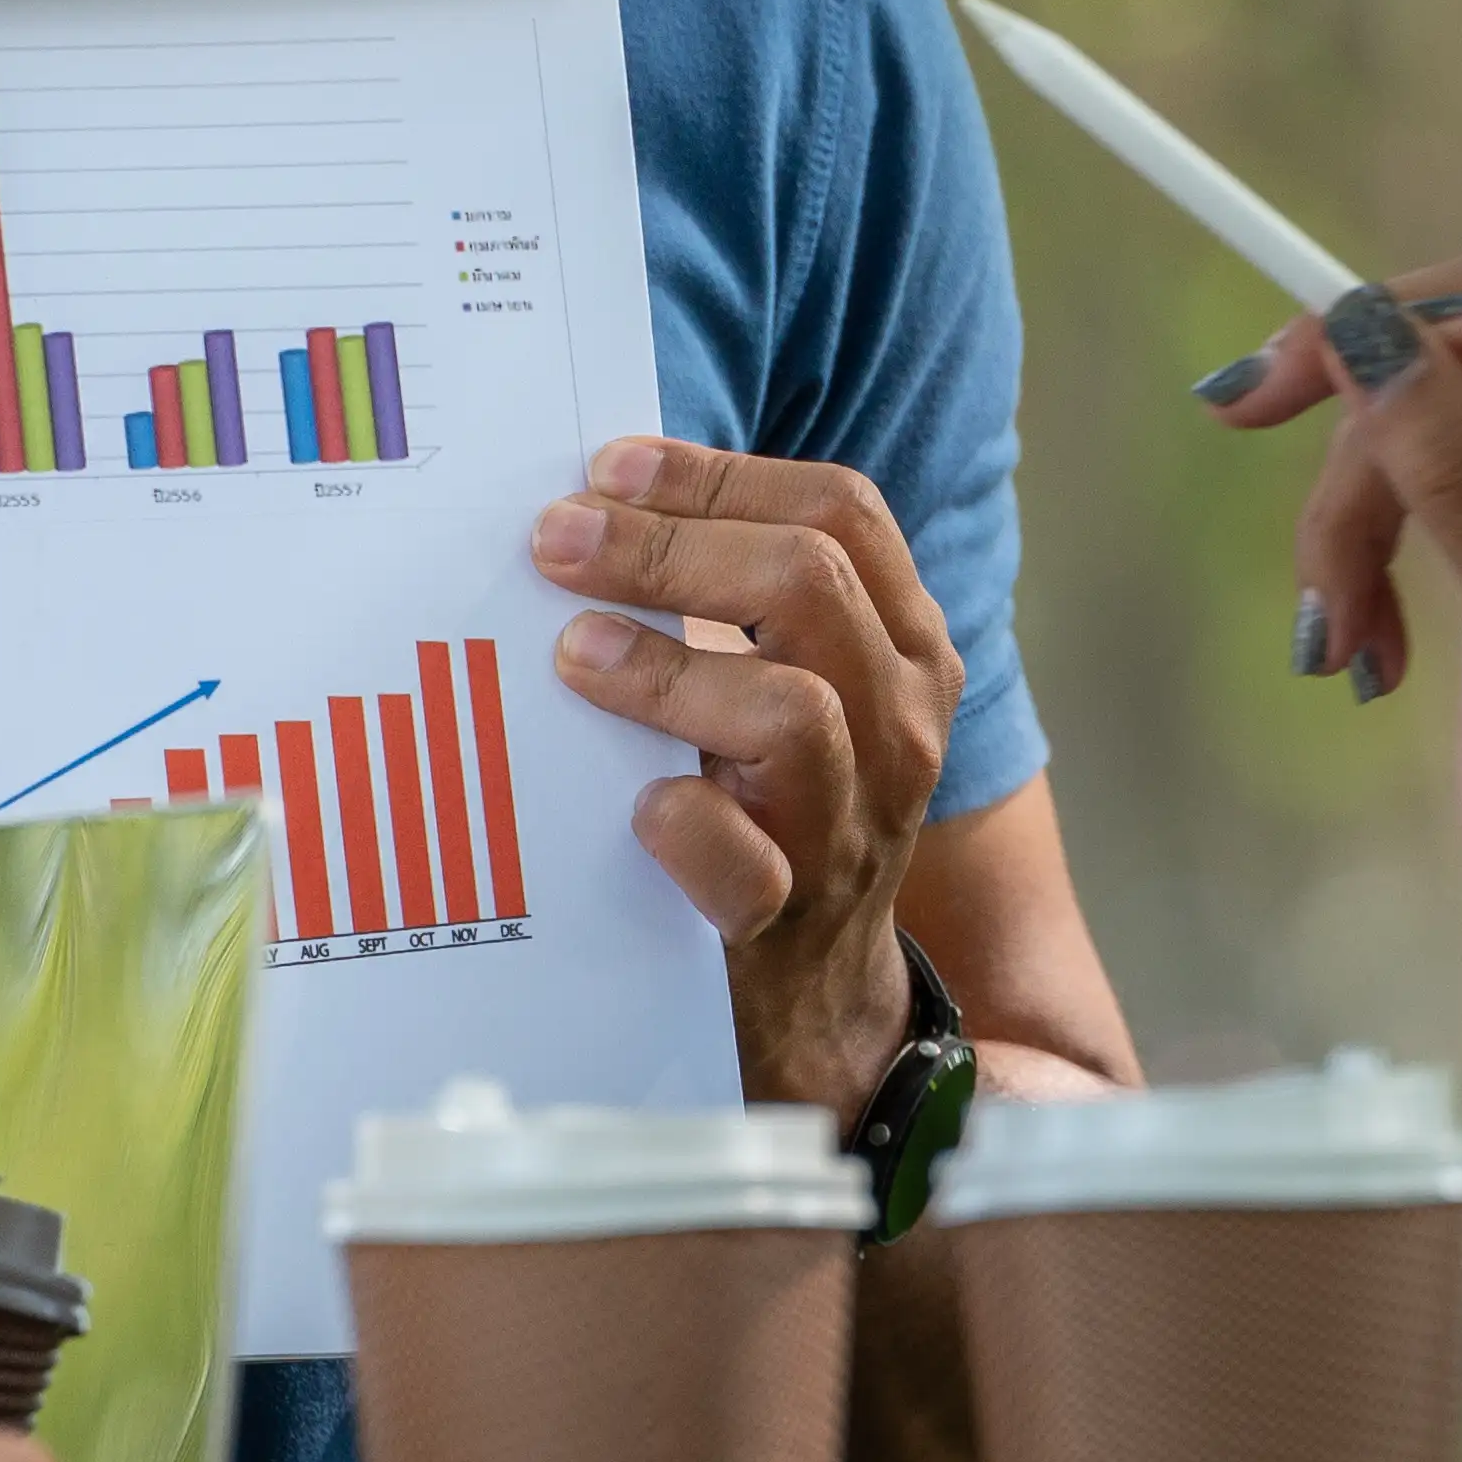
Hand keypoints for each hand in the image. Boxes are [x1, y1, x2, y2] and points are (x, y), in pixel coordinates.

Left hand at [529, 441, 963, 1110]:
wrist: (815, 993)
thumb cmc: (773, 803)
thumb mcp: (787, 683)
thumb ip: (732, 597)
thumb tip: (593, 498)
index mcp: (904, 644)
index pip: (839, 513)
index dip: (720, 476)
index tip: (607, 467)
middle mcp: (898, 722)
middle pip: (809, 583)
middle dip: (670, 545)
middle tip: (557, 541)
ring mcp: (852, 823)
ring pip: (791, 708)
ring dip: (665, 668)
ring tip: (572, 652)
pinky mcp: (790, 917)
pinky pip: (743, 861)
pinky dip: (680, 822)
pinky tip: (629, 802)